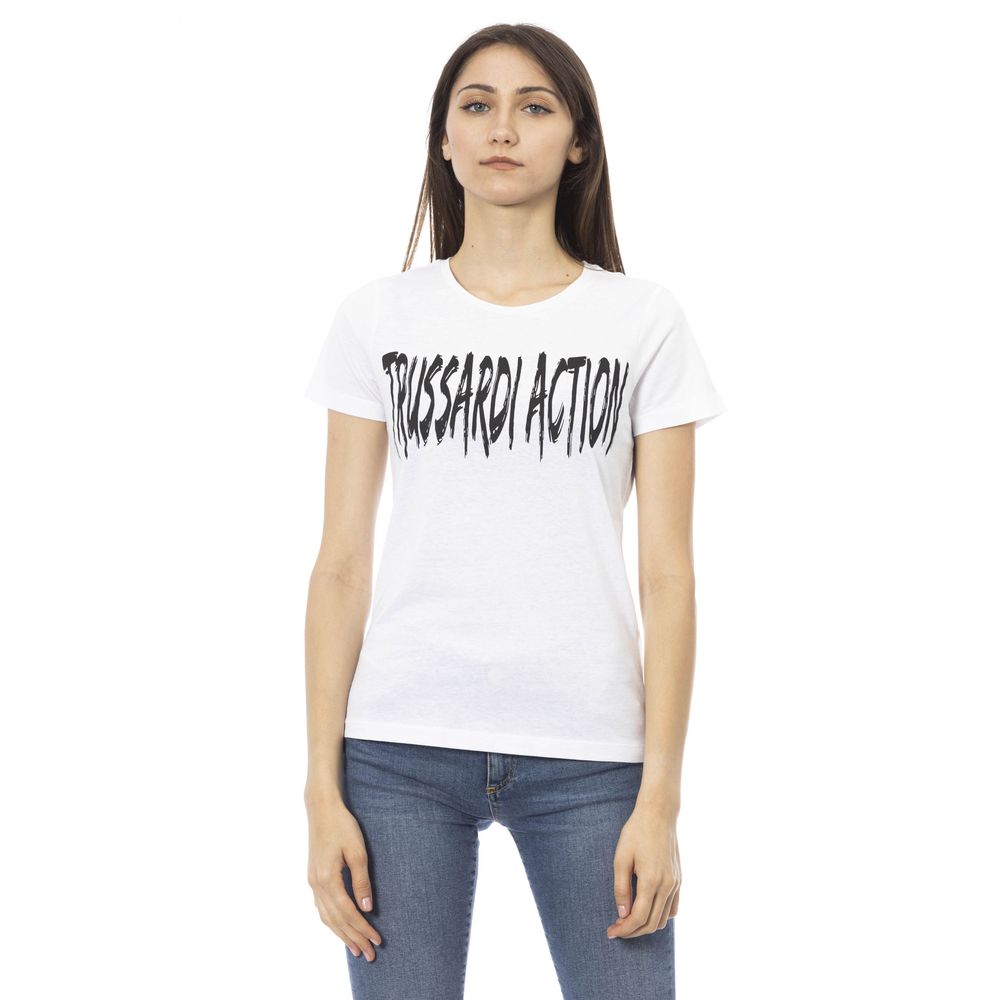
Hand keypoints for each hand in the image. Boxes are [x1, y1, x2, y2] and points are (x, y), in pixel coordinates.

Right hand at [306, 798, 381, 961]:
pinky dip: (332, 922)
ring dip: (341, 934)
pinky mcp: (313, 877)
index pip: (348, 912)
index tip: (376, 940)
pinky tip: (339, 927)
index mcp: (327, 879)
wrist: (321, 809)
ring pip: (326, 917)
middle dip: (353, 938)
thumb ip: (362, 880)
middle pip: (336, 920)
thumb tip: (367, 908)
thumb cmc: (342, 826)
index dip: (363, 928)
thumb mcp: (357, 851)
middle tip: (369, 954)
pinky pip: (322, 907)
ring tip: (355, 948)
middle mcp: (316, 884)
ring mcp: (312, 882)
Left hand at [606, 803, 680, 938]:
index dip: (624, 929)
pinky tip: (646, 910)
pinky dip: (660, 916)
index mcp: (651, 881)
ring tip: (629, 921)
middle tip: (616, 929)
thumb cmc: (636, 832)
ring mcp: (676, 883)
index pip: (638, 918)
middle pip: (651, 923)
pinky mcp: (679, 880)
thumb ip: (621, 888)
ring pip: (663, 919)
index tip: (611, 932)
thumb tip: (622, 914)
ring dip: (646, 926)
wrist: (659, 814)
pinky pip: (673, 908)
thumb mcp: (621, 858)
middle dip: (632, 931)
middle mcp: (667, 886)